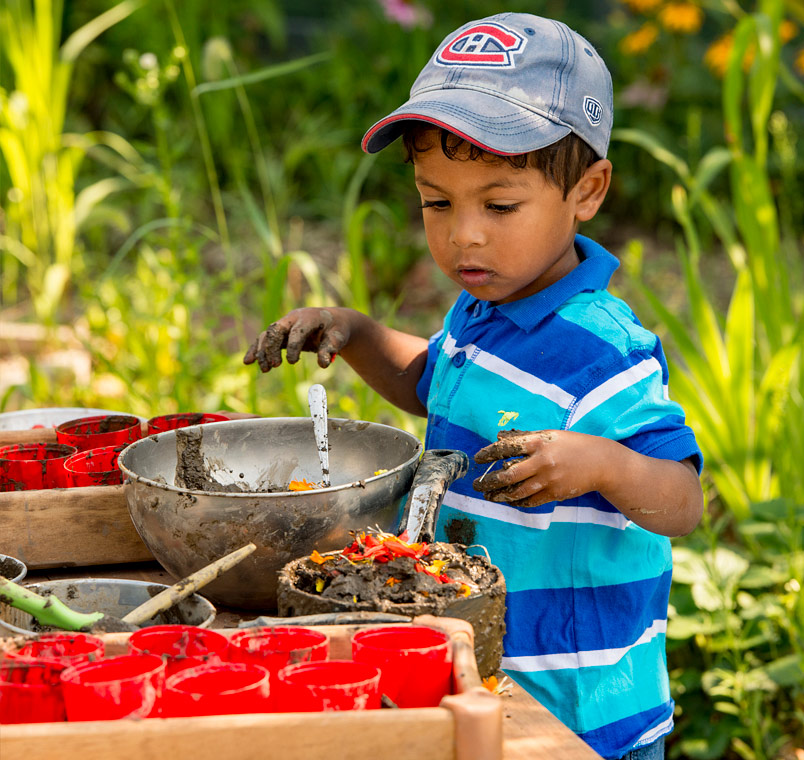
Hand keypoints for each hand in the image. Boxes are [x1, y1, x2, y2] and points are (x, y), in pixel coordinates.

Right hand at [243, 308, 349, 372]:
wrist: (333, 321)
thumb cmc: (336, 330)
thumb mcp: (338, 338)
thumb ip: (330, 349)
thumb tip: (323, 364)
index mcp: (308, 317)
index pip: (296, 331)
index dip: (293, 346)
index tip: (291, 362)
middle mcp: (292, 318)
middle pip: (276, 330)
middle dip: (272, 348)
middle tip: (274, 367)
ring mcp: (284, 324)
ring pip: (267, 335)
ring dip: (262, 352)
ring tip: (265, 370)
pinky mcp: (280, 332)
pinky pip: (264, 339)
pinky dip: (256, 349)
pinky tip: (248, 361)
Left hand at [473, 429, 602, 506]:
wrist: (601, 462)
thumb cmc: (572, 445)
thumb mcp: (549, 435)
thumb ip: (524, 437)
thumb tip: (498, 438)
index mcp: (538, 442)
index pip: (507, 448)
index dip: (489, 454)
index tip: (477, 459)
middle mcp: (542, 461)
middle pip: (508, 474)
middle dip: (489, 481)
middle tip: (477, 485)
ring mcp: (549, 479)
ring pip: (518, 491)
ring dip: (500, 495)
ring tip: (489, 496)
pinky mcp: (555, 493)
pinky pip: (531, 501)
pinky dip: (518, 502)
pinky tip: (509, 500)